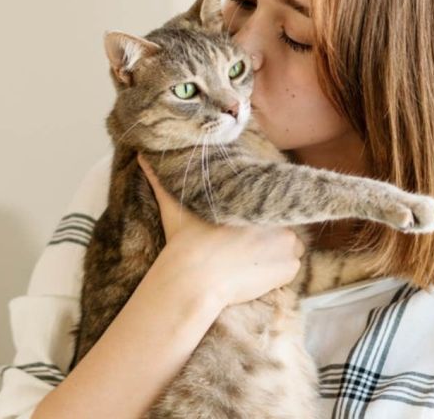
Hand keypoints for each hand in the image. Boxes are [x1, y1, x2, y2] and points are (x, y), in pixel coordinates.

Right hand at [137, 154, 304, 307]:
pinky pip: (291, 269)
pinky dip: (279, 273)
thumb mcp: (174, 205)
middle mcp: (277, 217)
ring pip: (290, 246)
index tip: (246, 226)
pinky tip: (256, 274)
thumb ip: (162, 180)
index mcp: (254, 200)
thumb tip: (142, 154)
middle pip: (280, 224)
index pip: (270, 200)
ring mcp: (287, 243)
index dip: (261, 213)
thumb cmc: (186, 241)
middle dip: (268, 233)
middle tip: (245, 246)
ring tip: (251, 260)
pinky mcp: (289, 268)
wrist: (194, 280)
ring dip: (277, 252)